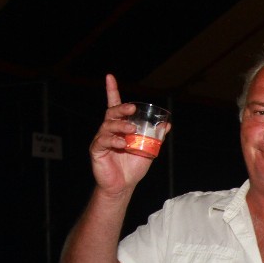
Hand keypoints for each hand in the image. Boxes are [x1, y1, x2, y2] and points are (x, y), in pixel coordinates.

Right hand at [88, 74, 168, 196]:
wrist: (123, 186)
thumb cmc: (133, 167)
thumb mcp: (148, 150)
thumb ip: (155, 137)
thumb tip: (166, 124)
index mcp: (119, 127)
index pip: (114, 105)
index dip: (111, 91)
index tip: (110, 76)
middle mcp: (108, 130)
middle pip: (111, 113)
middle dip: (121, 108)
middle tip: (132, 108)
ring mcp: (101, 139)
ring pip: (108, 126)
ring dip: (121, 126)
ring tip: (132, 130)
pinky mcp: (97, 150)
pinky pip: (103, 141)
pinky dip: (114, 140)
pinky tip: (122, 143)